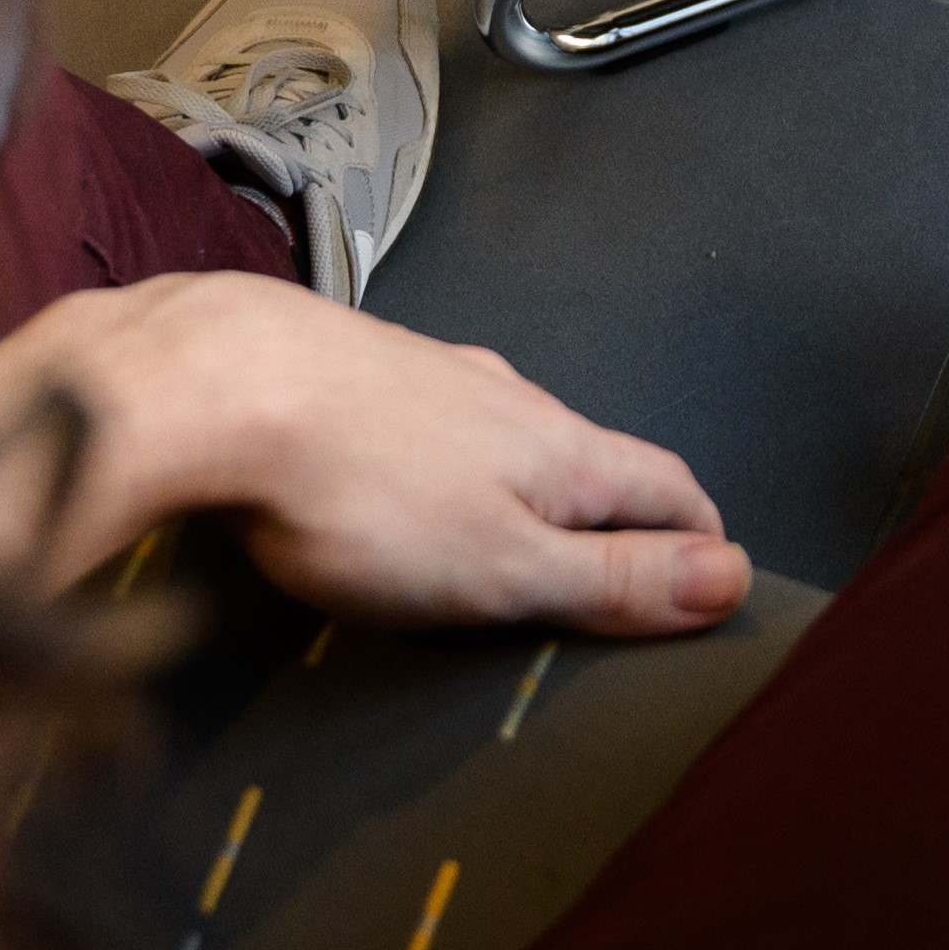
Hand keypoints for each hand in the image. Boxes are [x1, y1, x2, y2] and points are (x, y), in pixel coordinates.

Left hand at [0, 271, 750, 637]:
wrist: (216, 383)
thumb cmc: (360, 491)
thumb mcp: (505, 565)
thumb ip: (613, 577)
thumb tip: (732, 577)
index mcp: (559, 449)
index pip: (667, 485)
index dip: (700, 537)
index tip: (714, 578)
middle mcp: (504, 397)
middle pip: (587, 456)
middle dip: (612, 512)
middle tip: (617, 575)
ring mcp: (424, 375)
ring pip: (501, 433)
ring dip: (521, 483)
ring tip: (508, 537)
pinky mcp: (348, 372)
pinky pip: (421, 422)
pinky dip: (437, 464)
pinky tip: (394, 488)